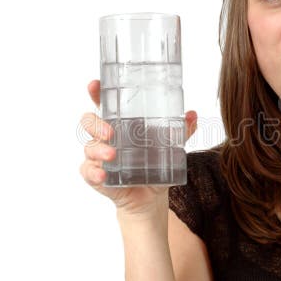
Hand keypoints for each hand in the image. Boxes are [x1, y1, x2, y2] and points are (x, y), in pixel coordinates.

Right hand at [79, 80, 197, 216]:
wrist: (150, 196)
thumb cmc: (154, 163)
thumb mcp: (169, 146)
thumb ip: (180, 131)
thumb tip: (192, 114)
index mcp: (119, 123)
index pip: (103, 103)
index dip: (96, 92)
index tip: (94, 84)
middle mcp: (104, 136)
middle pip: (89, 122)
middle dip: (96, 124)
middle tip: (111, 133)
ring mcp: (97, 155)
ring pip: (89, 146)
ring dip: (98, 150)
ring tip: (112, 155)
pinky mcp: (95, 175)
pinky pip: (87, 171)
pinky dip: (93, 172)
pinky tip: (103, 174)